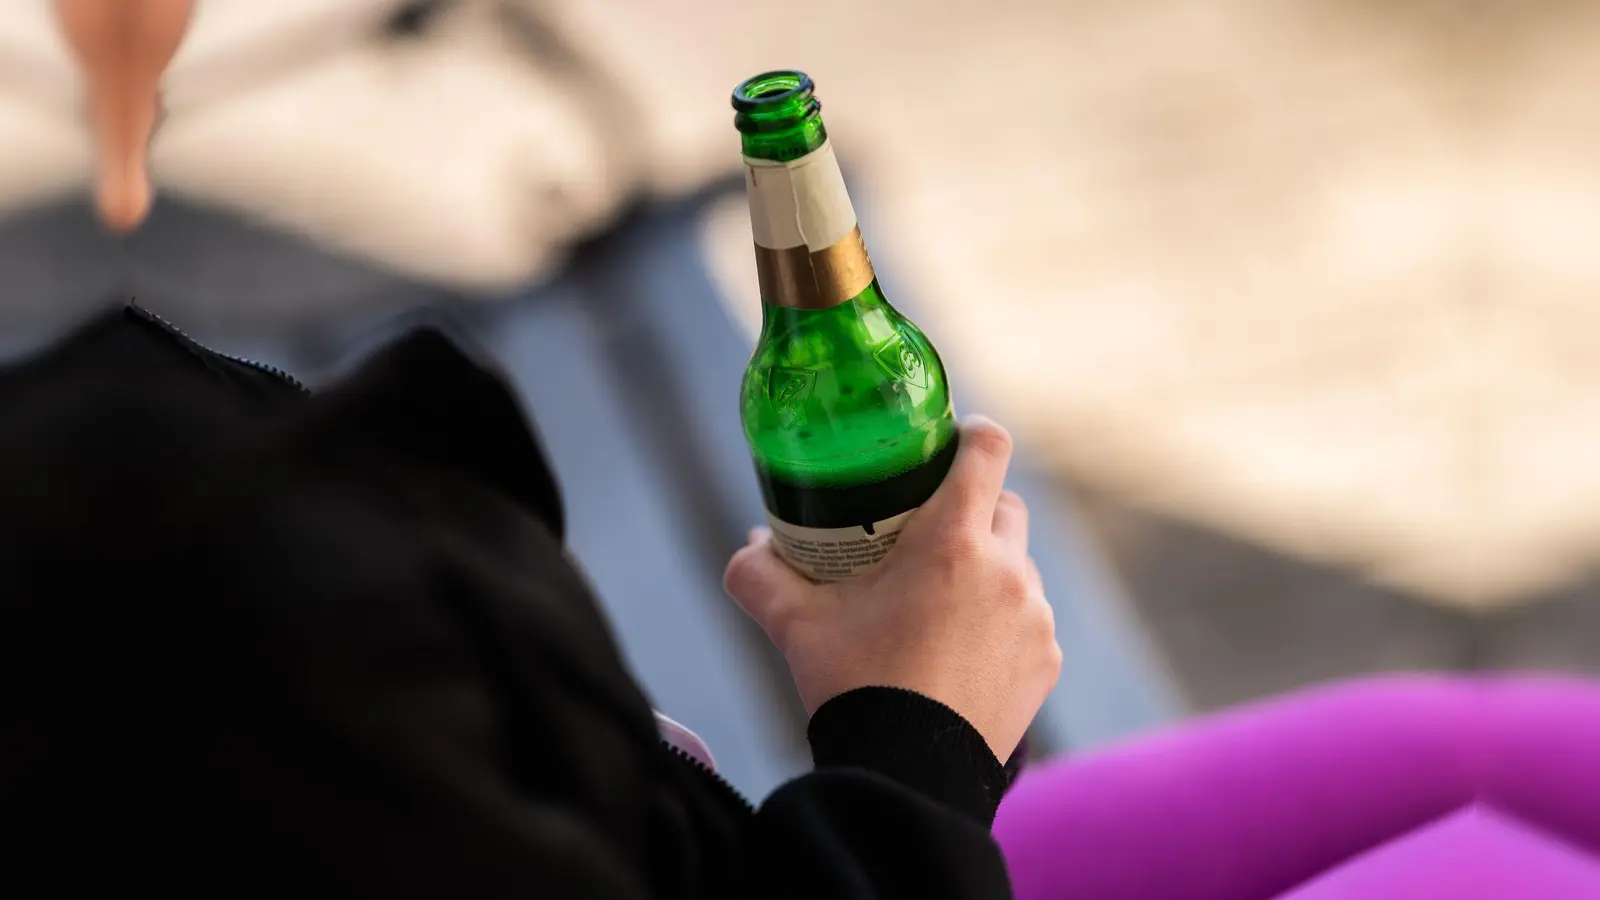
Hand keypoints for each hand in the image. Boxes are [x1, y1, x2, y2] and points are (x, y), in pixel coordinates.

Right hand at [724, 416, 1061, 761]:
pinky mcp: (1047, 660)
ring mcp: (1034, 617)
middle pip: (1006, 504)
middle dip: (973, 506)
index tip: (951, 439)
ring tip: (941, 601)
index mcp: (952, 541)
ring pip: (1019, 565)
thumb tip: (750, 545)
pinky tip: (962, 649)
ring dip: (989, 568)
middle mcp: (1007, 569)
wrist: (907, 776)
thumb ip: (759, 573)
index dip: (971, 433)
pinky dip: (1002, 622)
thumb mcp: (794, 624)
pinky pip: (1029, 620)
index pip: (987, 448)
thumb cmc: (853, 687)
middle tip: (929, 530)